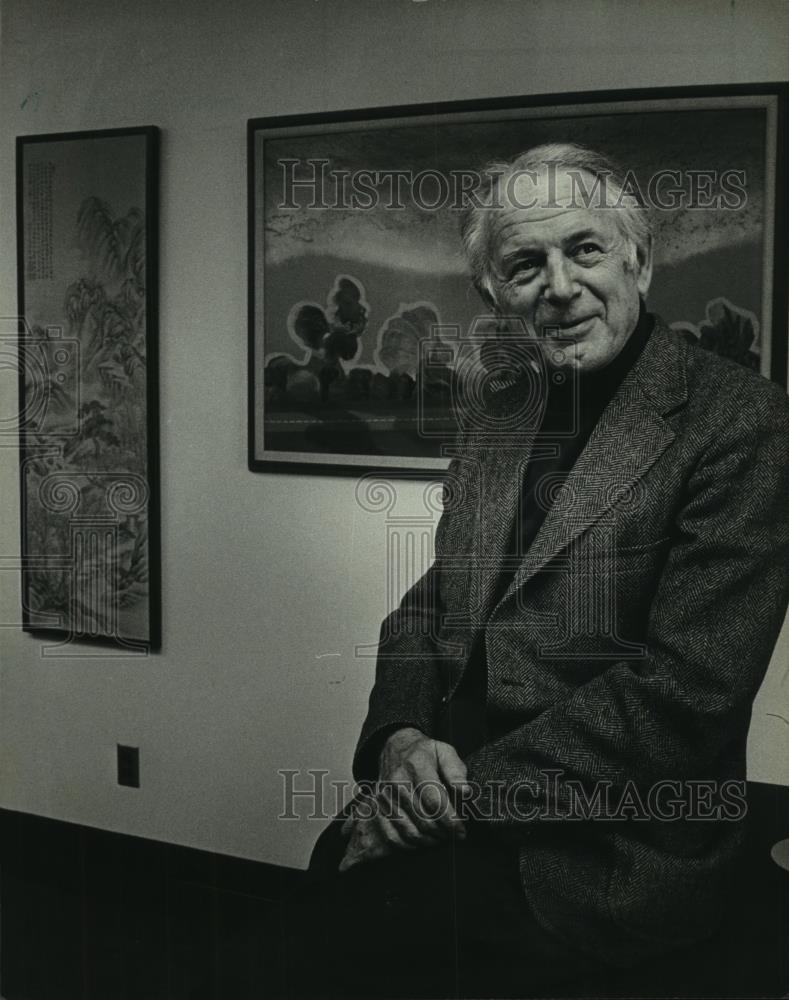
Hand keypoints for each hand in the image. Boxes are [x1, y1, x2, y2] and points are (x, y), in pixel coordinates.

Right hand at [337, 728, 469, 872]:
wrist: (395, 747)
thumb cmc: (424, 752)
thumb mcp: (444, 751)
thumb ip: (456, 770)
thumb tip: (465, 792)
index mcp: (416, 766)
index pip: (435, 802)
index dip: (450, 821)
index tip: (461, 830)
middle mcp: (397, 782)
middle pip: (423, 820)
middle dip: (443, 832)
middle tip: (453, 835)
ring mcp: (385, 796)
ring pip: (409, 831)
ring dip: (429, 840)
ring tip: (441, 837)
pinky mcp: (378, 807)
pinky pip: (392, 836)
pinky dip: (410, 844)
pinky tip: (422, 839)